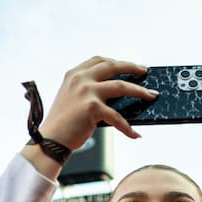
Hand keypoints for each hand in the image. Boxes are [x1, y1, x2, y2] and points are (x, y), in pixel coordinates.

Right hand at [40, 56, 157, 149]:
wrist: (50, 141)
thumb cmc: (62, 125)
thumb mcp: (72, 99)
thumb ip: (88, 91)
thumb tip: (117, 96)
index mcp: (74, 74)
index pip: (99, 60)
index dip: (116, 61)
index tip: (128, 65)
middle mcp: (80, 79)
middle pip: (113, 66)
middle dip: (133, 67)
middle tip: (146, 72)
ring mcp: (86, 91)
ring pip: (121, 86)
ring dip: (140, 91)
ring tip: (151, 96)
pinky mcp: (92, 108)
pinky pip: (117, 116)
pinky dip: (127, 128)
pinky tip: (135, 134)